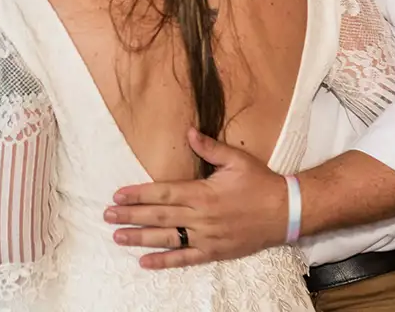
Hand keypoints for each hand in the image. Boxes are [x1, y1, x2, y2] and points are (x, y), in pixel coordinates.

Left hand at [104, 128, 287, 268]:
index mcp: (202, 192)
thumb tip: (188, 132)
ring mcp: (207, 237)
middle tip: (107, 216)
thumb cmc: (260, 183)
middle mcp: (201, 217)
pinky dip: (165, 262)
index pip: (162, 192)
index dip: (138, 194)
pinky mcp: (214, 252)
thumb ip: (209, 147)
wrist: (286, 212)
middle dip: (130, 216)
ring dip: (140, 239)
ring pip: (167, 239)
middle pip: (159, 216)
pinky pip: (186, 258)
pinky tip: (145, 263)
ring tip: (118, 237)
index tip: (117, 195)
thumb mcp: (236, 160)